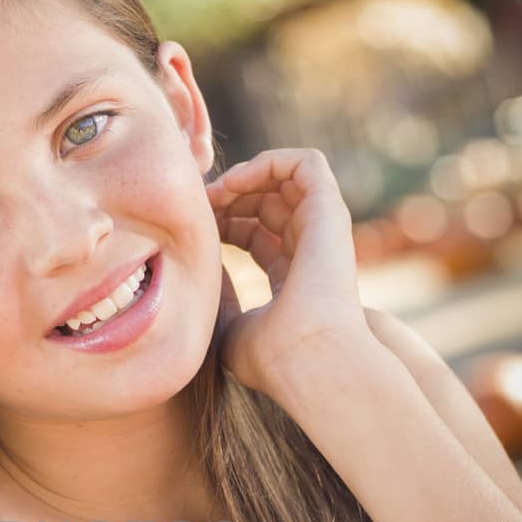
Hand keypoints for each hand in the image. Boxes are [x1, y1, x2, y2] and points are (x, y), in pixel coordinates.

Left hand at [205, 148, 370, 399]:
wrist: (306, 359)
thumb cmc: (270, 356)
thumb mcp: (229, 327)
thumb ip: (218, 300)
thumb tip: (200, 276)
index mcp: (291, 276)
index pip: (255, 234)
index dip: (222, 222)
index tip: (192, 229)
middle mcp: (310, 249)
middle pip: (267, 203)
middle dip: (229, 196)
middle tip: (198, 206)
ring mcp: (323, 229)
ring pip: (286, 178)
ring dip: (245, 176)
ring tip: (214, 192)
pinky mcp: (329, 210)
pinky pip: (306, 163)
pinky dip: (268, 162)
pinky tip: (233, 184)